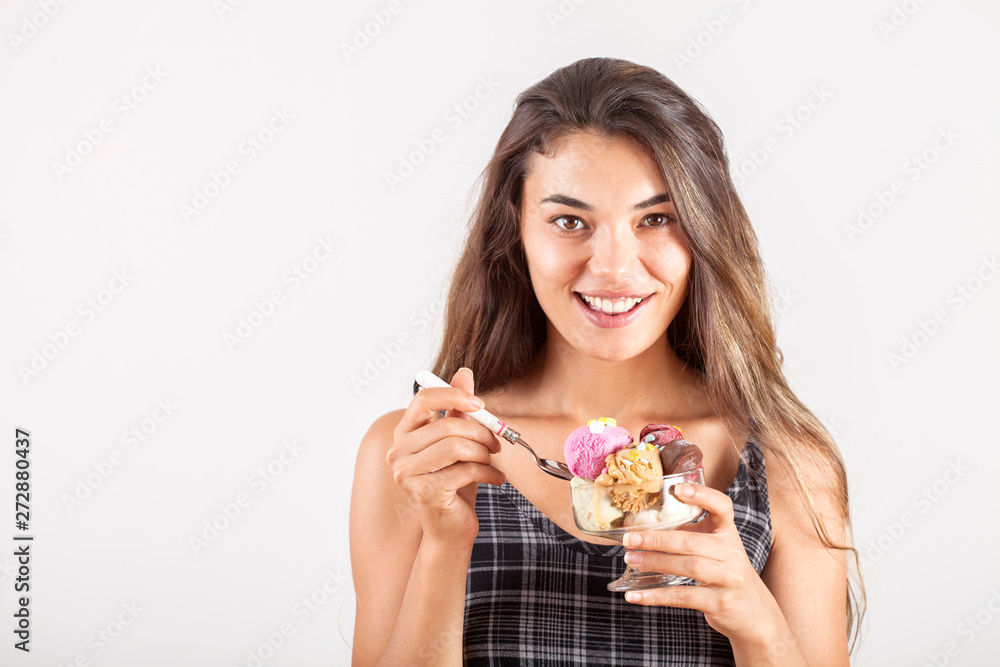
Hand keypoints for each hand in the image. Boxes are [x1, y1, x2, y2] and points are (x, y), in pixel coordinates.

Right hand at [386, 368, 504, 548]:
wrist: (450, 528)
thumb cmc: (454, 482)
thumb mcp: (458, 441)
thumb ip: (458, 409)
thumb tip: (465, 373)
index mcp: (405, 433)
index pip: (424, 399)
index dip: (455, 396)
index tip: (480, 406)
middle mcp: (398, 451)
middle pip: (447, 426)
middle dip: (480, 432)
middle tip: (498, 442)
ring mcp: (407, 474)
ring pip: (456, 447)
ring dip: (484, 453)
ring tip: (493, 461)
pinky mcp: (423, 492)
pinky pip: (464, 471)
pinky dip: (488, 473)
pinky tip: (496, 478)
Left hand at [620, 483, 779, 641]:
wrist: (756, 614)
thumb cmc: (725, 574)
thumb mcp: (715, 550)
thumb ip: (687, 536)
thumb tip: (641, 529)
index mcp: (728, 534)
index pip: (722, 507)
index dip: (702, 495)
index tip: (677, 489)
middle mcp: (731, 553)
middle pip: (692, 541)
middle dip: (657, 539)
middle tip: (630, 538)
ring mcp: (728, 579)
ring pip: (690, 567)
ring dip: (655, 563)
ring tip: (630, 560)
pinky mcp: (720, 603)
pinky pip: (684, 597)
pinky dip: (656, 596)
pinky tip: (635, 595)